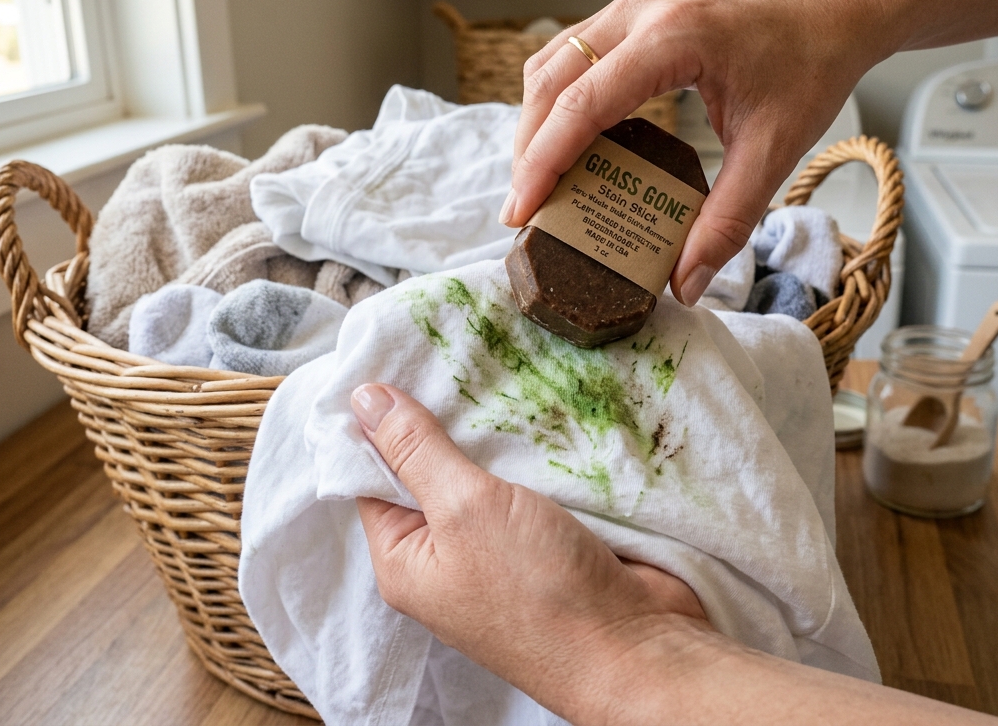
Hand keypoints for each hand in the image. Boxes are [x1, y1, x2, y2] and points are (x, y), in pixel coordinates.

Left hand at [351, 383, 712, 722]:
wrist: (634, 647)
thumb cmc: (534, 589)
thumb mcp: (463, 508)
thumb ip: (416, 450)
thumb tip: (363, 398)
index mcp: (406, 559)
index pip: (372, 477)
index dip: (378, 422)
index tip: (391, 359)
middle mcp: (447, 557)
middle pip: (431, 471)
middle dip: (443, 417)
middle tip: (449, 351)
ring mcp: (501, 550)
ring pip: (485, 474)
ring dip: (493, 432)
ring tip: (494, 363)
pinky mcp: (549, 540)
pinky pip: (530, 484)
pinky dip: (533, 450)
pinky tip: (538, 403)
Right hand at [500, 0, 894, 305]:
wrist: (833, 8)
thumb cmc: (810, 66)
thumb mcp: (775, 150)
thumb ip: (728, 220)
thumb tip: (686, 283)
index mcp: (673, 38)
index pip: (582, 103)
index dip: (543, 162)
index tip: (521, 212)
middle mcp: (641, 10)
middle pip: (551, 80)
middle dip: (528, 149)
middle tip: (525, 210)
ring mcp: (633, 3)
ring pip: (552, 62)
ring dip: (536, 122)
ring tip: (539, 182)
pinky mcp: (635, 10)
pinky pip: (573, 53)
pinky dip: (558, 100)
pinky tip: (568, 143)